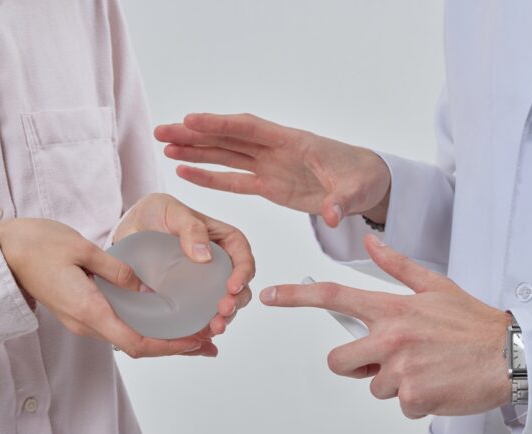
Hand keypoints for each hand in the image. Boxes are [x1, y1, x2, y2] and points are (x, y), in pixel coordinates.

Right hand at [0, 218, 215, 357]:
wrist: (2, 254)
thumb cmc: (37, 246)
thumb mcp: (82, 249)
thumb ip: (116, 270)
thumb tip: (145, 287)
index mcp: (89, 310)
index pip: (136, 341)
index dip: (170, 346)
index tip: (197, 340)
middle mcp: (87, 324)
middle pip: (139, 346)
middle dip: (175, 347)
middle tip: (210, 344)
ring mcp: (83, 321)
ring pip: (131, 339)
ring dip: (164, 340)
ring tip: (197, 335)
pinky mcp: (83, 313)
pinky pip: (121, 328)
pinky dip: (147, 329)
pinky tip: (165, 321)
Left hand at [114, 193, 255, 355]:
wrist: (128, 231)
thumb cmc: (154, 213)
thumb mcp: (172, 211)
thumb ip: (191, 228)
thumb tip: (205, 255)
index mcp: (222, 240)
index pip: (242, 256)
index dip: (243, 272)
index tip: (232, 286)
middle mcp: (217, 265)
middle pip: (238, 286)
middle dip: (236, 302)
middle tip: (223, 311)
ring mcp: (204, 285)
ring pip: (223, 305)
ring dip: (224, 319)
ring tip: (214, 328)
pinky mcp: (188, 300)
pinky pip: (201, 317)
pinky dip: (204, 329)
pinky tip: (202, 337)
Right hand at [154, 113, 391, 226]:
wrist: (369, 185)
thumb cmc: (364, 178)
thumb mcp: (356, 189)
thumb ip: (340, 200)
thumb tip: (329, 215)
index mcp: (293, 142)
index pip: (250, 129)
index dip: (220, 124)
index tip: (191, 121)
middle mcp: (275, 150)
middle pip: (228, 138)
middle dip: (195, 134)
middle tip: (162, 131)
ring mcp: (270, 167)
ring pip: (226, 155)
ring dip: (195, 151)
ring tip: (165, 147)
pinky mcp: (269, 186)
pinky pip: (234, 179)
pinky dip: (210, 176)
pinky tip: (185, 171)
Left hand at [259, 235, 511, 417]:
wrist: (511, 354)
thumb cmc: (473, 322)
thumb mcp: (435, 286)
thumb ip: (397, 265)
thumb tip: (372, 241)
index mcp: (392, 308)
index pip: (334, 297)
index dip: (295, 297)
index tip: (268, 296)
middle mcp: (391, 335)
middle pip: (339, 361)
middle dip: (357, 365)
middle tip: (388, 360)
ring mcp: (401, 367)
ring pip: (373, 386)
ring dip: (394, 383)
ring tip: (426, 368)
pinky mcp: (415, 395)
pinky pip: (400, 404)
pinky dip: (417, 400)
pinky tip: (438, 383)